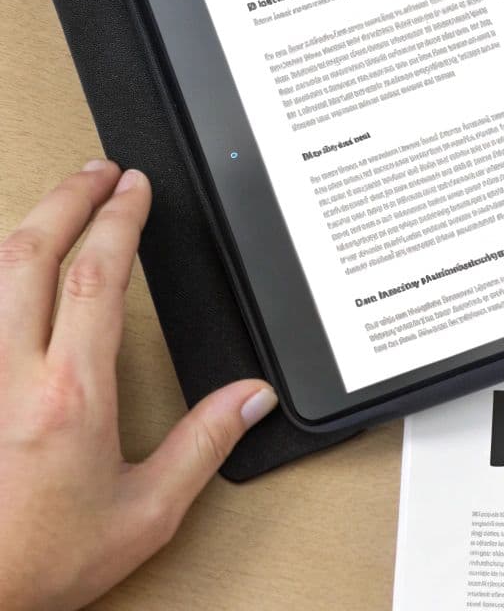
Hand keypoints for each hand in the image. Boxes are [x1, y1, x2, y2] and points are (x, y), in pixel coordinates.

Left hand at [0, 162, 276, 610]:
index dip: (118, 220)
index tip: (133, 189)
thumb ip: (202, 445)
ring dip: (24, 230)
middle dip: (65, 200)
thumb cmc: (38, 562)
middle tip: (94, 171)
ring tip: (54, 204)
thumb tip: (250, 397)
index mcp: (70, 395)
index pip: (95, 277)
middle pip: (29, 256)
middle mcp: (10, 376)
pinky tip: (5, 274)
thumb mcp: (147, 514)